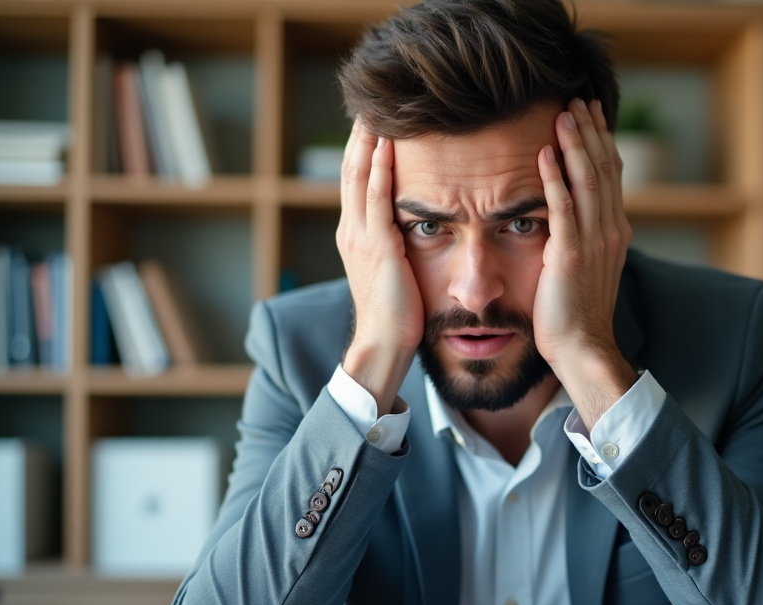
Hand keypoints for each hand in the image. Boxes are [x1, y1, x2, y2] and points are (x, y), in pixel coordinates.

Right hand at [336, 122, 421, 415]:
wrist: (384, 344)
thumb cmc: (397, 316)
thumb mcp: (393, 273)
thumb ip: (395, 248)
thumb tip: (411, 232)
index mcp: (355, 236)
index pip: (356, 181)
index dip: (363, 150)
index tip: (374, 122)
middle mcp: (351, 231)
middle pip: (352, 169)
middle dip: (361, 135)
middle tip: (371, 102)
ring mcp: (361, 237)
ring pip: (359, 176)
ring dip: (369, 141)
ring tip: (377, 110)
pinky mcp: (377, 246)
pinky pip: (376, 198)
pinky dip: (379, 168)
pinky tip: (386, 145)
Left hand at [534, 99, 636, 427]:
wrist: (582, 348)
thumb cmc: (576, 313)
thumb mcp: (586, 266)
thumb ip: (583, 235)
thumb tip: (571, 213)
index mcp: (615, 232)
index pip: (611, 175)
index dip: (601, 141)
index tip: (590, 114)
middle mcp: (610, 231)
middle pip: (604, 169)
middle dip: (590, 132)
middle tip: (577, 100)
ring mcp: (592, 242)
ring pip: (588, 181)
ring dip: (575, 145)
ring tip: (563, 114)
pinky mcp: (569, 256)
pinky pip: (563, 209)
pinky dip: (554, 179)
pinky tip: (544, 155)